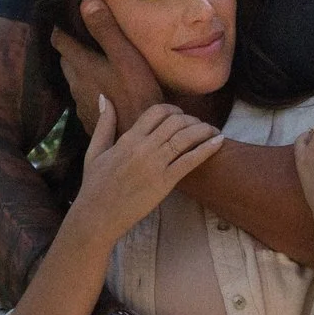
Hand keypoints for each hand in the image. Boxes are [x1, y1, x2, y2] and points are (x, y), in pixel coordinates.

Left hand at [52, 0, 164, 133]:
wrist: (138, 139)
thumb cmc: (136, 95)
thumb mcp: (125, 57)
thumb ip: (106, 30)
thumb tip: (86, 1)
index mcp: (81, 66)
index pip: (59, 40)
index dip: (60, 27)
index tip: (66, 16)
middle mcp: (75, 84)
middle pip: (66, 60)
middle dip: (71, 48)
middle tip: (85, 36)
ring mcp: (81, 105)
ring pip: (75, 80)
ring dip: (81, 69)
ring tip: (97, 61)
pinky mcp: (90, 120)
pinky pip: (85, 98)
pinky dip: (90, 89)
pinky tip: (105, 90)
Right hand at [69, 98, 223, 240]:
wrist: (98, 216)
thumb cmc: (94, 186)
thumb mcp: (95, 151)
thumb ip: (104, 124)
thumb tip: (106, 98)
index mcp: (128, 138)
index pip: (157, 111)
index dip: (173, 109)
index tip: (181, 115)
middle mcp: (144, 147)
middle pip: (176, 121)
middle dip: (192, 119)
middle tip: (199, 125)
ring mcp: (155, 164)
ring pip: (186, 137)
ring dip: (204, 130)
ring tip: (213, 131)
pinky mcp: (165, 182)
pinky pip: (190, 160)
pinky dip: (207, 148)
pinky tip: (219, 141)